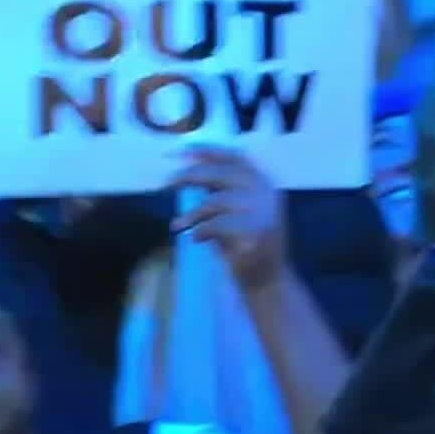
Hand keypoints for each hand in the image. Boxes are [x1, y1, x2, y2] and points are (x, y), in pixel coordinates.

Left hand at [171, 147, 287, 291]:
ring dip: (193, 214)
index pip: (235, 157)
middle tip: (166, 184)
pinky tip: (198, 239)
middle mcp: (266, 193)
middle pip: (221, 173)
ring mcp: (262, 213)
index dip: (208, 152)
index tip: (182, 152)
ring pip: (215, 201)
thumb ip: (221, 188)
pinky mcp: (253, 234)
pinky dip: (201, 231)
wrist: (268, 281)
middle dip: (190, 176)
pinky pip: (215, 225)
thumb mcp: (236, 209)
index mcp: (264, 182)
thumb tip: (190, 168)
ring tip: (178, 225)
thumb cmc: (246, 243)